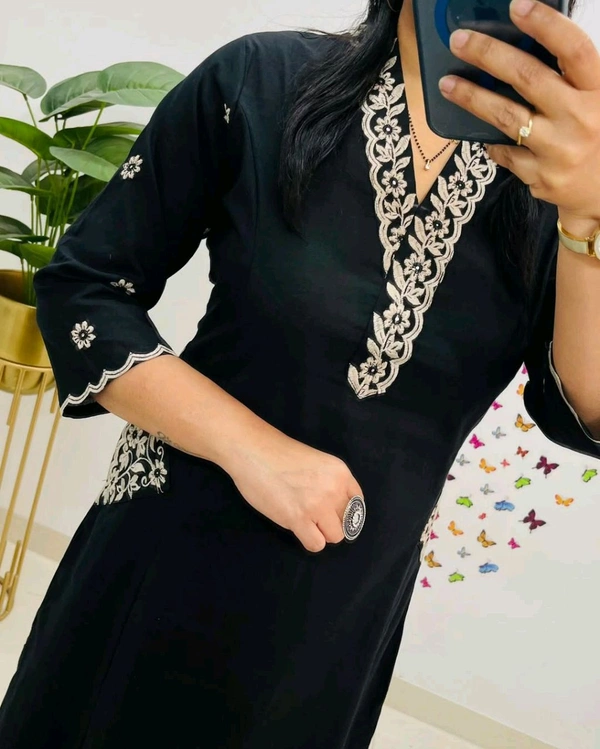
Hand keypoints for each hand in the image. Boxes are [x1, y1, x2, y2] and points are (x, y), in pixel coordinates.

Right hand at [225, 432, 363, 553]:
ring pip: (335, 536)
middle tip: (312, 514)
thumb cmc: (279, 454)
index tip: (331, 513)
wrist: (253, 451)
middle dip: (330, 521)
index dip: (344, 512)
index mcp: (340, 472)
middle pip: (346, 522)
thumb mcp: (317, 462)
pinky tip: (298, 528)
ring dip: (321, 532)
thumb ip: (328, 483)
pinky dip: (308, 540)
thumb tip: (333, 508)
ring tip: (304, 522)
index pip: (357, 504)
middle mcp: (334, 489)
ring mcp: (318, 505)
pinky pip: (316, 544)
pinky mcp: (298, 518)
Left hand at [438, 0, 599, 223]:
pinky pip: (503, 152)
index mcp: (597, 91)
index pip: (574, 50)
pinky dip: (490, 141)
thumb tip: (522, 44)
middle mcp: (580, 118)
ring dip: (472, 98)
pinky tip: (479, 133)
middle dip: (490, 55)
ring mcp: (558, 149)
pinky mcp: (539, 176)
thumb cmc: (594, 133)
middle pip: (529, 78)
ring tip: (447, 84)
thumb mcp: (594, 100)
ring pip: (506, 117)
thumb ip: (569, 77)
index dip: (546, 25)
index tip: (516, 6)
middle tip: (460, 41)